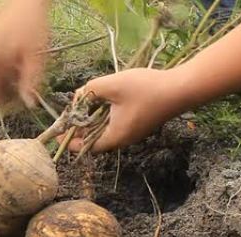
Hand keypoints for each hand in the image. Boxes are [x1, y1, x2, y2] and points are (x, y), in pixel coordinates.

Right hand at [0, 0, 48, 107]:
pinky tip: (19, 62)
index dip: (4, 101)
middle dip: (6, 88)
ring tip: (23, 74)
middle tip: (23, 90)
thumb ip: (30, 81)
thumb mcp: (35, 58)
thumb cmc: (33, 26)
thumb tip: (28, 104)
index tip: (17, 104)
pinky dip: (5, 65)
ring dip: (7, 77)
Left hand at [60, 68, 190, 152]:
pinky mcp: (140, 124)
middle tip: (69, 115)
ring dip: (93, 120)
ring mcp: (133, 133)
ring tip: (84, 106)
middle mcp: (123, 140)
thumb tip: (77, 96)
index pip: (85, 147)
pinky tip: (104, 101)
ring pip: (105, 131)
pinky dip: (105, 116)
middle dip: (80, 129)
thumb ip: (89, 90)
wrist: (182, 88)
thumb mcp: (112, 85)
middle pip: (94, 140)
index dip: (70, 141)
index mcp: (115, 137)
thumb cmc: (146, 88)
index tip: (58, 133)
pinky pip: (116, 124)